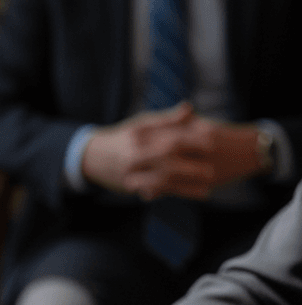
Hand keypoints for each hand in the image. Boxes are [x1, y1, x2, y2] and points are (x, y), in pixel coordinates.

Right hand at [82, 103, 268, 200]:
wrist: (92, 157)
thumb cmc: (123, 137)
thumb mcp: (142, 123)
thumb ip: (166, 119)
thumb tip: (190, 109)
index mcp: (141, 136)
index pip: (171, 137)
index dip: (193, 140)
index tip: (213, 141)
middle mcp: (135, 154)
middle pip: (168, 161)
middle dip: (191, 166)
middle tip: (213, 169)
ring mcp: (132, 172)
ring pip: (162, 180)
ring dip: (186, 186)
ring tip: (207, 188)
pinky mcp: (131, 186)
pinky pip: (155, 192)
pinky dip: (173, 194)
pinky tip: (190, 195)